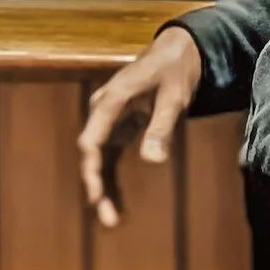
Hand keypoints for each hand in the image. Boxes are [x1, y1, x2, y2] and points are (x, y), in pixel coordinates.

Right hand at [78, 27, 202, 229]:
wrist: (178, 50)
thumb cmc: (175, 70)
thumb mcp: (174, 98)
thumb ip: (162, 127)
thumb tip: (153, 161)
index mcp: (111, 100)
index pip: (91, 141)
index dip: (91, 171)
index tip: (96, 196)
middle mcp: (103, 110)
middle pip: (92, 154)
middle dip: (97, 187)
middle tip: (109, 220)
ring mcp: (108, 118)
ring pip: (99, 158)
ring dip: (103, 187)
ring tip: (112, 220)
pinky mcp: (118, 125)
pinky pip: (110, 155)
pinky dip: (112, 177)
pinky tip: (116, 202)